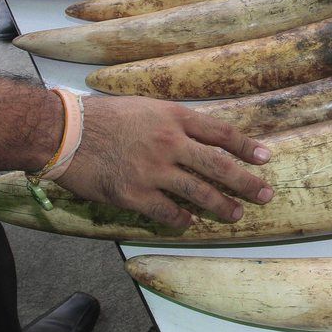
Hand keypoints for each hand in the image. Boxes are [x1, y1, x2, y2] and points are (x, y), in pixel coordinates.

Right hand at [58, 96, 272, 228]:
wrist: (66, 131)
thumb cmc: (104, 116)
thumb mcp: (147, 107)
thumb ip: (174, 122)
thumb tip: (201, 138)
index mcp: (174, 117)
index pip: (220, 133)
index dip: (246, 146)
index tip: (265, 157)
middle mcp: (170, 142)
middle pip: (218, 165)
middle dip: (245, 182)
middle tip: (265, 194)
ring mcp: (153, 170)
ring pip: (198, 191)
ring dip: (221, 206)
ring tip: (236, 215)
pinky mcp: (133, 194)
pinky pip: (167, 212)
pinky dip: (182, 220)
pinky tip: (191, 224)